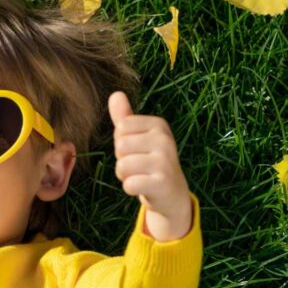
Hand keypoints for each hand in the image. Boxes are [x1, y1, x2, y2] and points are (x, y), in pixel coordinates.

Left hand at [109, 91, 191, 240]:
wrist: (172, 193)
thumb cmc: (149, 161)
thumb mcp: (139, 137)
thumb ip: (125, 117)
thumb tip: (115, 94)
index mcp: (159, 125)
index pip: (121, 127)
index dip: (122, 142)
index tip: (138, 150)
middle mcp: (165, 139)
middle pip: (120, 146)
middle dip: (123, 159)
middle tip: (140, 166)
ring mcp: (165, 161)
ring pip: (122, 166)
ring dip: (126, 175)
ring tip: (142, 176)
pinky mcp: (162, 182)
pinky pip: (129, 184)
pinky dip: (130, 188)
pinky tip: (144, 188)